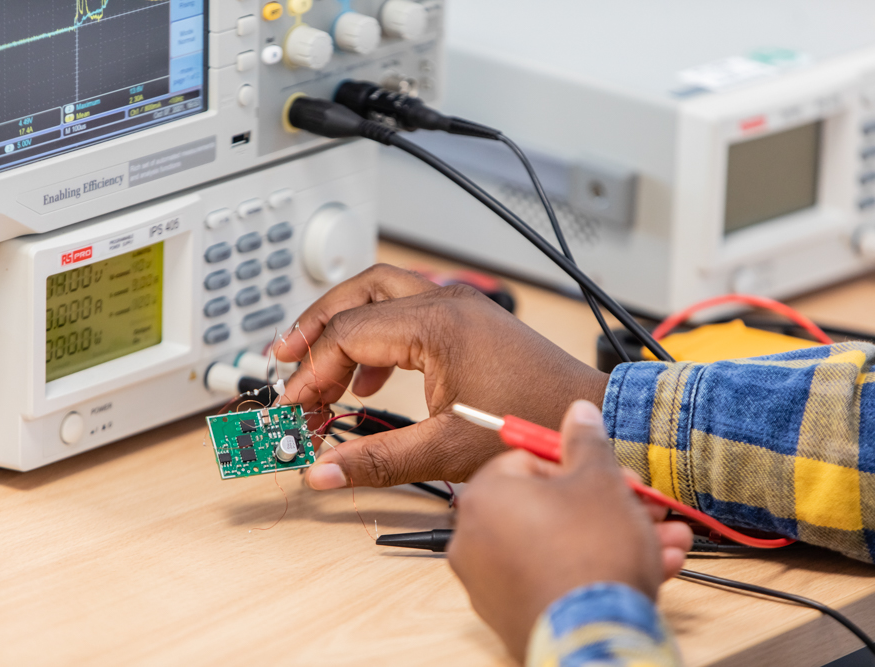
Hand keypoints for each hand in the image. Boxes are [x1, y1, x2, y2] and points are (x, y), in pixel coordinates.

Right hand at [274, 264, 609, 489]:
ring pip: (381, 293)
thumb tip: (323, 472)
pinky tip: (370, 376)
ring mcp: (459, 306)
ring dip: (344, 323)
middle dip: (315, 325)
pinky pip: (406, 309)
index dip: (311, 372)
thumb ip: (377, 459)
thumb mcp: (447, 449)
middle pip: (357, 293)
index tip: (294, 407)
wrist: (591, 413)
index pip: (348, 335)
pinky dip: (377, 333)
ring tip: (319, 365)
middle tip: (283, 358)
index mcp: (437, 325)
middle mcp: (446, 303)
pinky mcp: (469, 319)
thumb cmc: (533, 424)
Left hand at [447, 401, 693, 660]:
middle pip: (549, 505)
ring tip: (664, 540)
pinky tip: (647, 568)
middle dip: (610, 505)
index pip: (531, 460)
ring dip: (615, 537)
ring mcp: (489, 583)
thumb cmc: (590, 556)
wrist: (597, 638)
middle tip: (646, 507)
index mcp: (484, 496)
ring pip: (560, 544)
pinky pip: (556, 579)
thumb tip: (578, 414)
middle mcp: (473, 539)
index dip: (583, 465)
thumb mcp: (599, 480)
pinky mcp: (512, 615)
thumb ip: (586, 441)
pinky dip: (595, 570)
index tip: (616, 474)